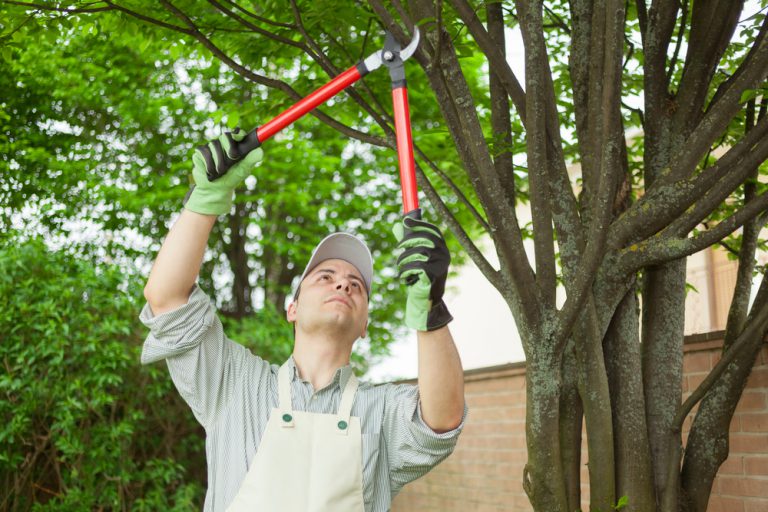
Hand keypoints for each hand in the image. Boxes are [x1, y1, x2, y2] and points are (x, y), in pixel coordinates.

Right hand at [183, 128, 262, 215]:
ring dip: (219, 160)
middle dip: (229, 148)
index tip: (238, 137)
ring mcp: (211, 146)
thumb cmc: (232, 178)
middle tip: (232, 158)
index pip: (238, 133)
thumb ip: (250, 160)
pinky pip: (204, 151)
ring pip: (214, 145)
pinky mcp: (201, 152)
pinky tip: (211, 171)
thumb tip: (260, 152)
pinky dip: (209, 163)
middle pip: (225, 136)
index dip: (238, 133)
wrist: (216, 189)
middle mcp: (223, 143)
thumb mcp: (243, 170)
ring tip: (221, 171)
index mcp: (235, 145)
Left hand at [393, 209, 452, 330]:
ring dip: (404, 260)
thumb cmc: (420, 277)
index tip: (405, 221)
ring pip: (416, 253)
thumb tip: (397, 225)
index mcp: (442, 249)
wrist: (426, 300)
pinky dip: (406, 272)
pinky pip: (414, 266)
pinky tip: (406, 279)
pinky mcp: (433, 275)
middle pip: (423, 239)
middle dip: (407, 241)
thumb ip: (408, 241)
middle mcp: (444, 255)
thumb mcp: (415, 257)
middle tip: (398, 247)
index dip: (419, 224)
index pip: (432, 230)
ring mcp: (440, 265)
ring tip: (402, 268)